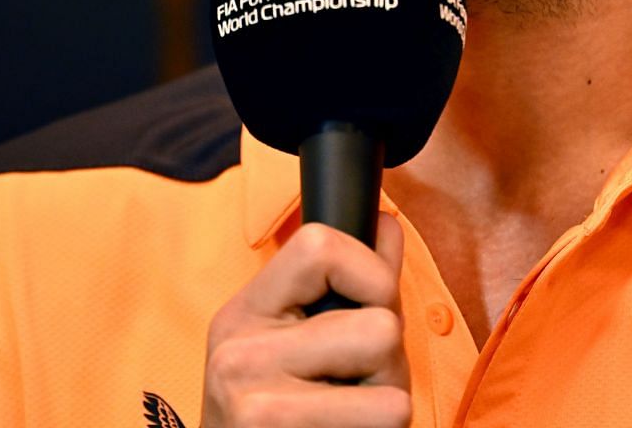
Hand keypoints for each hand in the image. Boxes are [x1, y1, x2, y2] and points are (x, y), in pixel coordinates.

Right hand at [202, 213, 410, 426]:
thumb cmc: (276, 413)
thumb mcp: (291, 340)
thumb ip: (347, 282)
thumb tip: (387, 224)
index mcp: (243, 314)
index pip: (320, 244)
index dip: (370, 273)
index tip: (367, 306)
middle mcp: (238, 355)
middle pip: (380, 325)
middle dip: (388, 361)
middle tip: (354, 388)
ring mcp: (258, 408)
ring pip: (393, 385)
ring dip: (388, 402)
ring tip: (351, 416)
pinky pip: (388, 420)